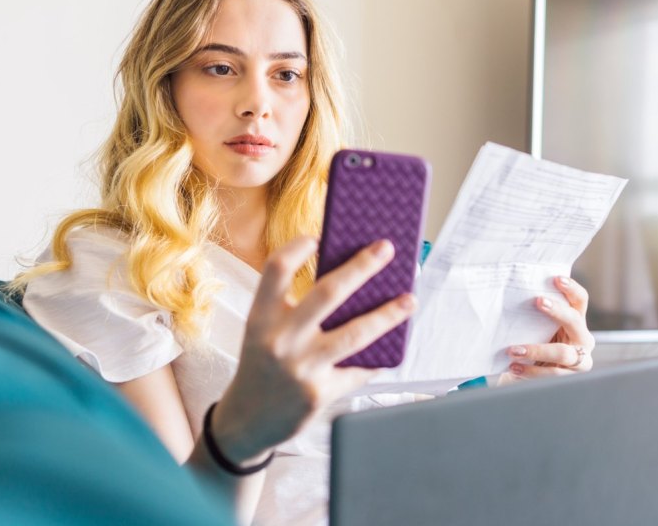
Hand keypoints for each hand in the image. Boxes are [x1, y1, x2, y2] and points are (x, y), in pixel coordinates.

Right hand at [209, 236, 416, 462]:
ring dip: (389, 315)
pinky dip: (377, 358)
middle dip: (363, 267)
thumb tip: (350, 279)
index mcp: (260, 318)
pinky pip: (358, 369)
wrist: (247, 421)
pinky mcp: (319, 393)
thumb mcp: (264, 331)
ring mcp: (301, 368)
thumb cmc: (262, 364)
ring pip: (356, 333)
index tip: (319, 236)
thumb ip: (294, 308)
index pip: (276, 269)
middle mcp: (280, 340)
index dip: (297, 248)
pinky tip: (392, 346)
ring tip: (410, 300)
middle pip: (328, 292)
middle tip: (386, 248)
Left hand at [499, 276, 593, 383]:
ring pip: (563, 353)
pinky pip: (552, 374)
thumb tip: (513, 295)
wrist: (532, 375)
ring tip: (513, 350)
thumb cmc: (535, 344)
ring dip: (536, 350)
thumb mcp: (537, 328)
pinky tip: (514, 367)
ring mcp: (580, 360)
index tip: (557, 279)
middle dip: (557, 310)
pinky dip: (531, 371)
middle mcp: (583, 338)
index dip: (572, 288)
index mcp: (576, 321)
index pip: (580, 300)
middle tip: (537, 301)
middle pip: (574, 321)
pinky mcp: (571, 378)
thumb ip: (535, 316)